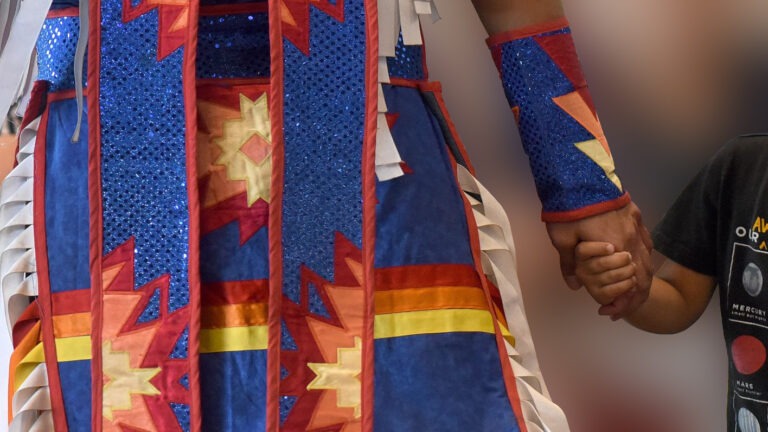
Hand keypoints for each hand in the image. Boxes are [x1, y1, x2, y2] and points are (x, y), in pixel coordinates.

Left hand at [546, 201, 652, 317]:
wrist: (579, 176)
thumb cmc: (568, 209)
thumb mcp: (562, 239)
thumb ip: (569, 264)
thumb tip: (574, 285)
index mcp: (616, 251)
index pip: (629, 286)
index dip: (622, 304)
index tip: (610, 313)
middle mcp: (631, 241)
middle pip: (643, 276)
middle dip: (634, 296)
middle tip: (622, 308)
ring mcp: (636, 226)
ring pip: (647, 258)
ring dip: (640, 277)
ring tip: (631, 288)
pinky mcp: (635, 213)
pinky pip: (645, 239)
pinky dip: (643, 255)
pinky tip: (635, 260)